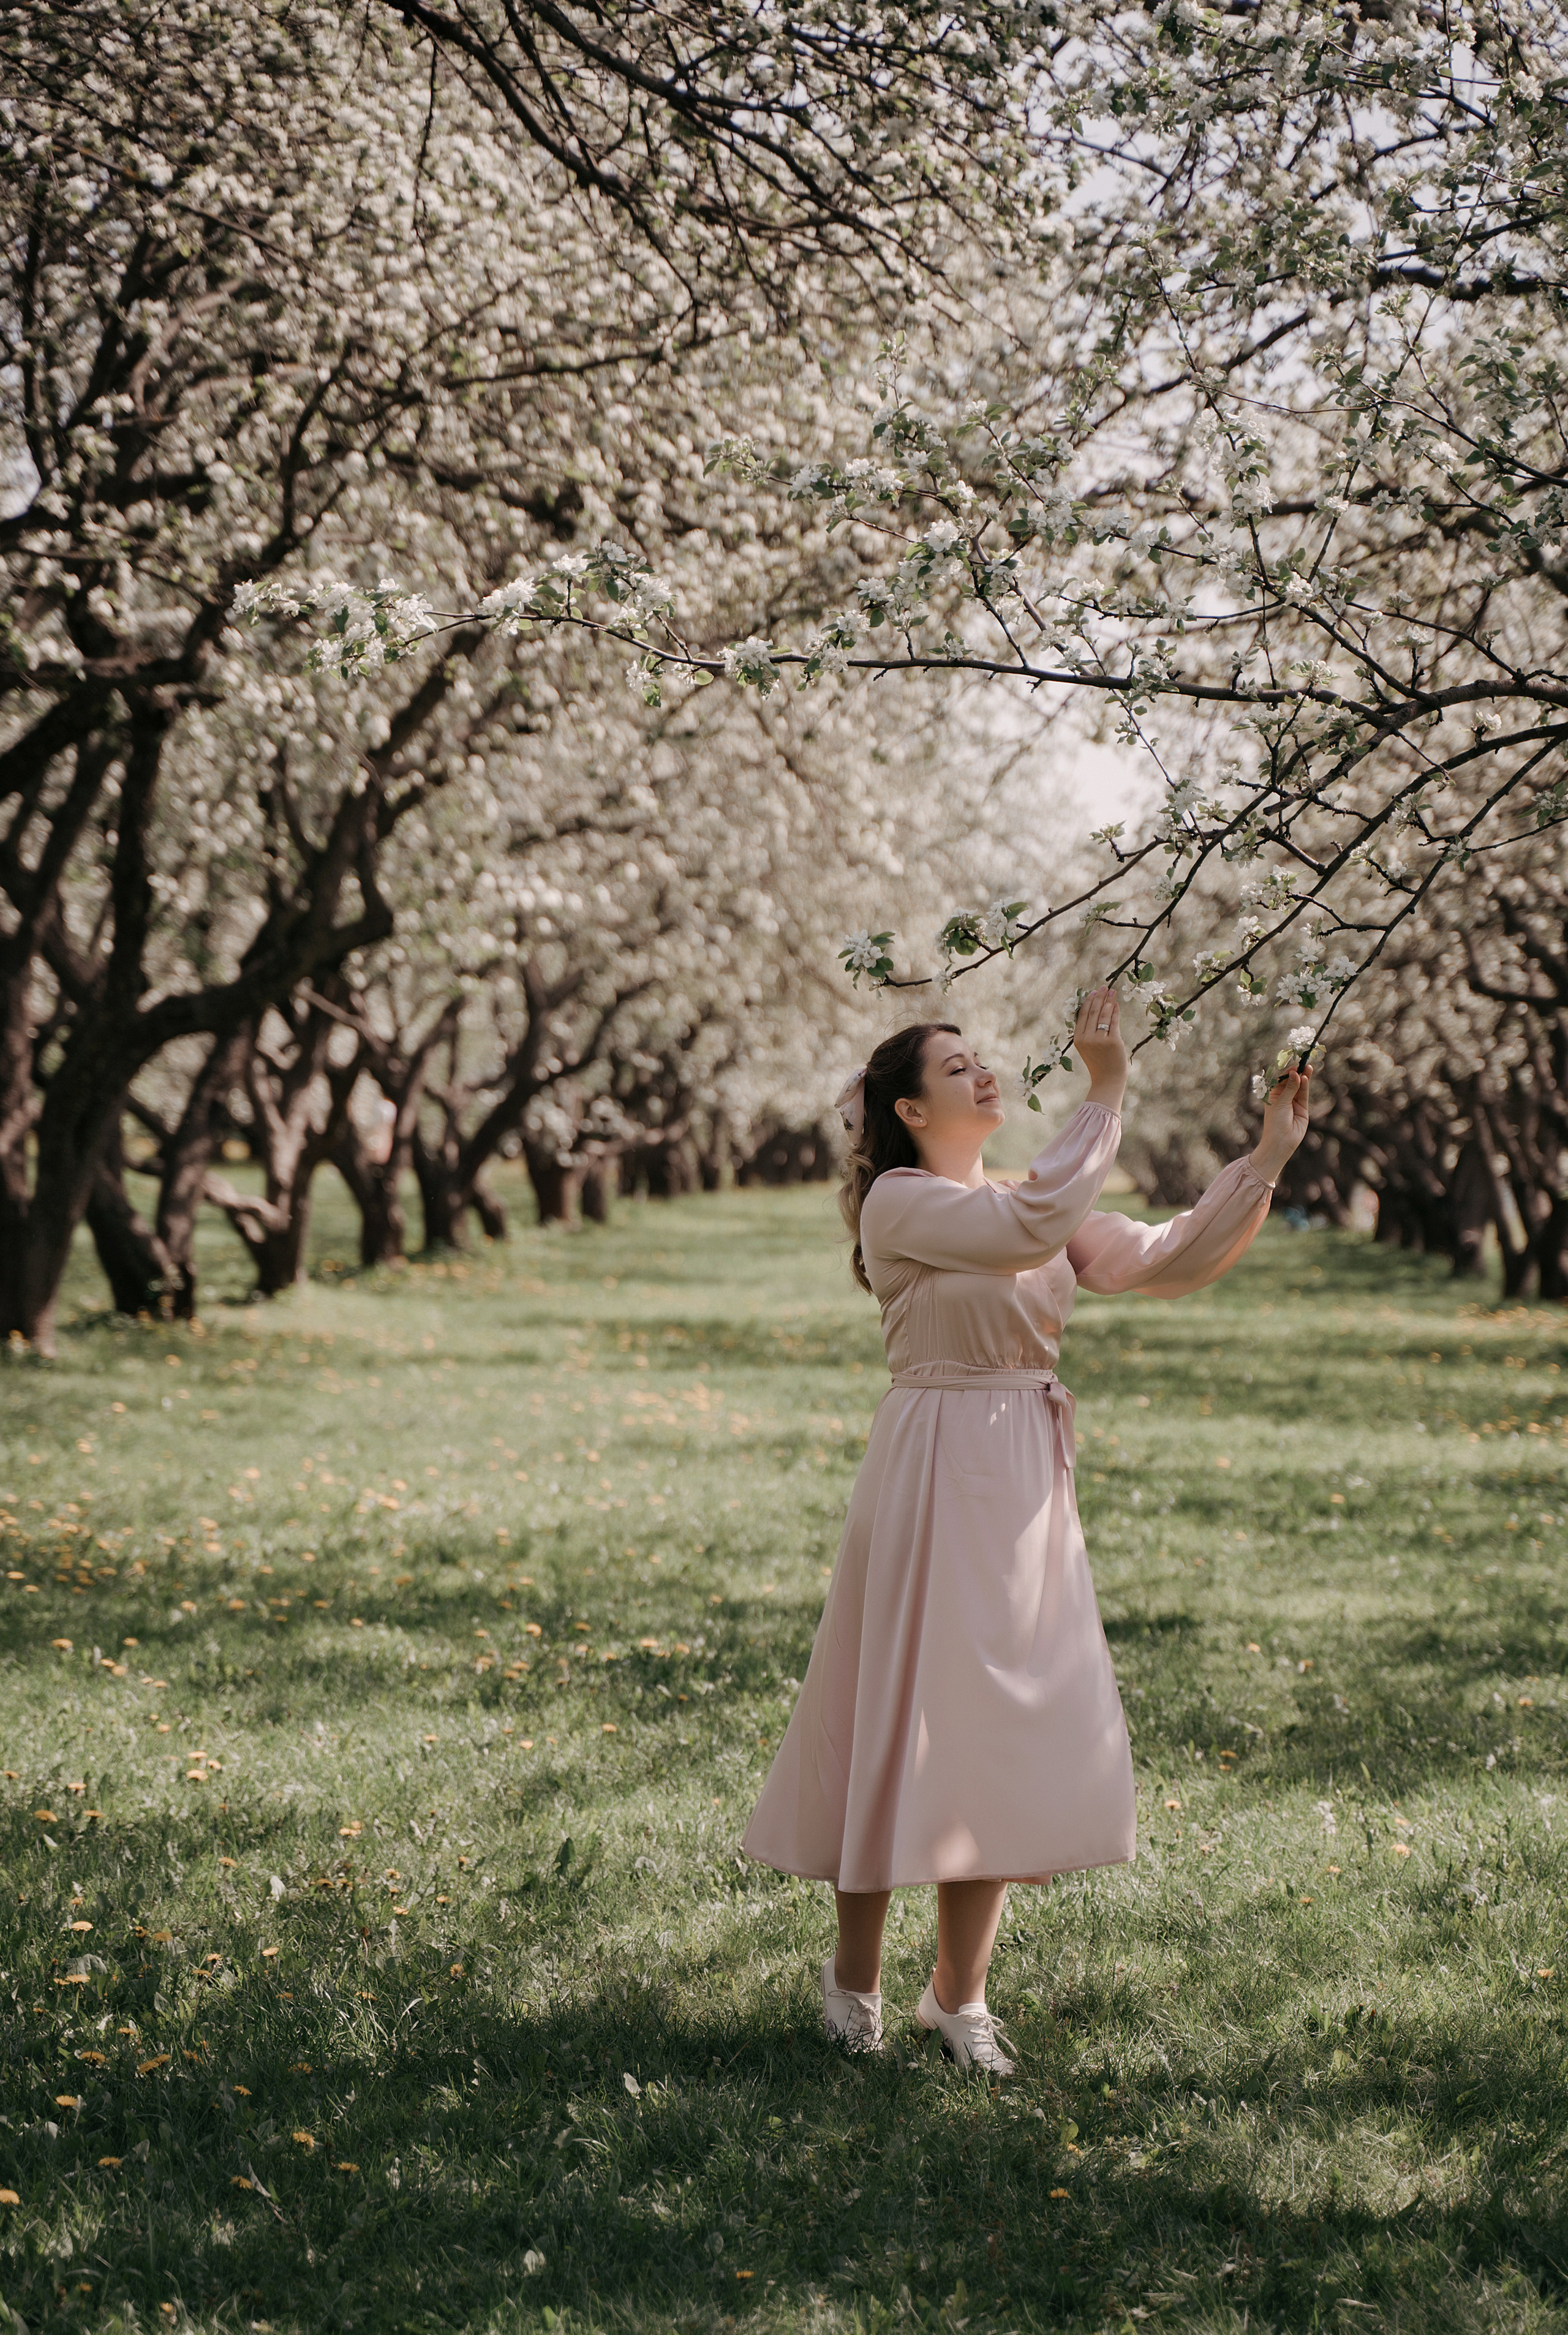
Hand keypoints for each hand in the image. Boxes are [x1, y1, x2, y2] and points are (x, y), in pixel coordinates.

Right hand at [1072, 984, 1127, 1111]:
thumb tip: (1097, 1008)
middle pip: (1093, 1012)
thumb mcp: (1088, 1046)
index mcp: (1078, 1039)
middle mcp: (1087, 1038)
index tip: (1093, 992)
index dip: (1088, 1001)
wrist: (1107, 1080)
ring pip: (1103, 1015)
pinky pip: (1114, 1022)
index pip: (1082, 1015)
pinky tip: (1117, 1004)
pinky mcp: (1112, 1041)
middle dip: (1099, 997)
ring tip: (1112, 991)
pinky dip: (1115, 1011)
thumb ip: (1089, 1030)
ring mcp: (1099, 1040)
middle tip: (1104, 986)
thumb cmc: (1099, 1063)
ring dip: (1108, 1001)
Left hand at [1251, 1066, 1311, 1182]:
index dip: (1286, 1071)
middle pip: (1291, 1081)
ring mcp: (1293, 1102)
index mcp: (1272, 1095)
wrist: (1281, 1142)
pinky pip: (1304, 1094)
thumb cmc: (1274, 1123)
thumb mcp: (1280, 1103)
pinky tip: (1306, 1077)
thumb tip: (1295, 1073)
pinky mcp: (1302, 1108)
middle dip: (1296, 1072)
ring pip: (1299, 1086)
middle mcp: (1283, 1097)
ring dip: (1303, 1077)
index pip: (1279, 1079)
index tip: (1291, 1063)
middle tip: (1302, 1062)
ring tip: (1308, 1067)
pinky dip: (1305, 1086)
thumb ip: (1290, 1088)